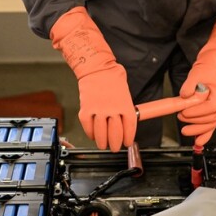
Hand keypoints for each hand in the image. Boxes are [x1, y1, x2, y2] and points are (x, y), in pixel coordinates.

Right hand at [50, 7, 136, 150]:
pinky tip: (93, 135)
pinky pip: (88, 127)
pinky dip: (90, 133)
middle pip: (115, 134)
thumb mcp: (125, 92)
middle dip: (115, 144)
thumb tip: (127, 121)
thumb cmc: (112, 77)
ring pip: (101, 134)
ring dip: (102, 142)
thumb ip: (126, 108)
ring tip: (103, 145)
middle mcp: (113, 110)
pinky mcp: (86, 110)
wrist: (96, 68)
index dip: (128, 138)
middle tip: (114, 147)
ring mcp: (98, 110)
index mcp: (126, 105)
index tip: (127, 142)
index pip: (129, 128)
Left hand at [178, 20, 215, 144]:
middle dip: (194, 121)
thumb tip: (185, 95)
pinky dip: (205, 135)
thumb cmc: (207, 70)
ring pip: (211, 124)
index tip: (184, 112)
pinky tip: (198, 142)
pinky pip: (211, 126)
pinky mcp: (212, 112)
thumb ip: (190, 85)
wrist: (214, 67)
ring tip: (185, 131)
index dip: (197, 112)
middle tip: (180, 117)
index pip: (210, 108)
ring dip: (198, 130)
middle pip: (211, 118)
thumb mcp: (196, 73)